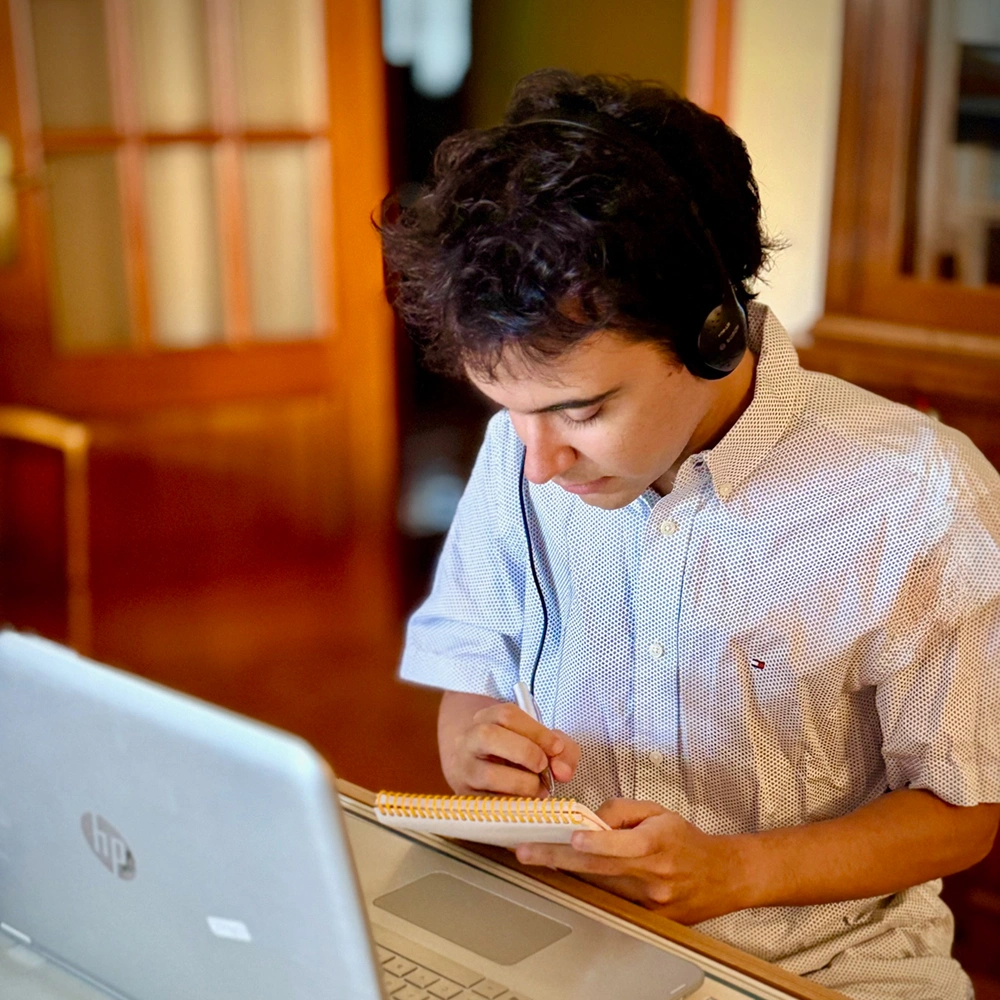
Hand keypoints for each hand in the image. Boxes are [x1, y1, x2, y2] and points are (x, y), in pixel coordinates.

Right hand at [440, 697, 580, 797]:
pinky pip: (490, 804)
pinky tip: (526, 802)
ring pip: (487, 774)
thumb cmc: (514, 753)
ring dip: (522, 783)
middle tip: (543, 766)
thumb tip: (563, 772)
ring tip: (538, 788)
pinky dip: (515, 804)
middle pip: (489, 736)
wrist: (476, 768)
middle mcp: (468, 741)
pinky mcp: (467, 799)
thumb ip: (562, 751)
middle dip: (525, 752)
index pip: (507, 716)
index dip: (537, 732)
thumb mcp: (538, 742)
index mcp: (486, 719)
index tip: (556, 747)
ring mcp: (464, 771)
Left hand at [514, 799, 752, 922]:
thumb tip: (589, 818)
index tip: (572, 839)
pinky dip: (586, 884)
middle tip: (525, 851)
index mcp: (656, 845)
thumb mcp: (657, 811)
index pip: (622, 846)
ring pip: (596, 884)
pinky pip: (607, 898)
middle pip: (597, 868)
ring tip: (534, 856)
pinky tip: (566, 873)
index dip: (597, 843)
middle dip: (557, 858)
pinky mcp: (645, 918)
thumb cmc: (686, 841)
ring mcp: (647, 902)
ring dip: (564, 871)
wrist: (721, 877)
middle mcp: (651, 876)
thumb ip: (620, 811)